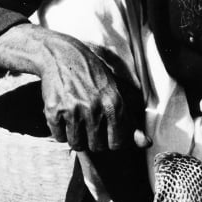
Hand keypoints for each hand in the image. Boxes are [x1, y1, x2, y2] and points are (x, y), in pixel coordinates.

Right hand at [0, 24, 149, 150]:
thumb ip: (131, 121)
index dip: (111, 140)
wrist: (62, 54)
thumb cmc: (92, 76)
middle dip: (93, 139)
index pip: (118, 143)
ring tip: (76, 120)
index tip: (106, 131)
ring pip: (77, 144)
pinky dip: (60, 130)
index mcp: (114, 104)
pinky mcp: (54, 110)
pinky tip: (63, 114)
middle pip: (97, 147)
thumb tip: (147, 144)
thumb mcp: (116, 93)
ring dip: (76, 137)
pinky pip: (59, 136)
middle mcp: (95, 108)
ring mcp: (73, 110)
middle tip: (88, 122)